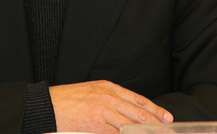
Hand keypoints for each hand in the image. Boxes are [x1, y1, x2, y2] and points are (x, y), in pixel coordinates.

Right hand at [49, 80, 172, 133]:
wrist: (48, 105)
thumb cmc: (68, 100)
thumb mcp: (92, 92)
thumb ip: (110, 100)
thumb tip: (127, 113)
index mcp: (108, 87)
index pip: (137, 99)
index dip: (154, 110)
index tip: (166, 118)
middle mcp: (108, 97)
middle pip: (138, 113)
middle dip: (155, 124)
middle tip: (168, 131)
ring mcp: (103, 111)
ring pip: (130, 126)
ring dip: (144, 133)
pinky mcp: (96, 125)